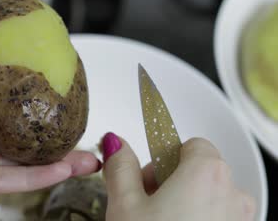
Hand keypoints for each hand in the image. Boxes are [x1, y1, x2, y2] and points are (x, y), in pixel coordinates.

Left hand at [0, 0, 98, 219]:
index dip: (17, 63)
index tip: (47, 57)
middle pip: (8, 114)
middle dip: (41, 112)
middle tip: (74, 106)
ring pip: (13, 150)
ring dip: (50, 151)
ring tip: (84, 148)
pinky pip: (0, 176)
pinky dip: (32, 175)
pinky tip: (62, 167)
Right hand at [101, 133, 255, 220]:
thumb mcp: (125, 203)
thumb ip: (121, 165)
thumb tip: (115, 141)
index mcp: (206, 173)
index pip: (190, 145)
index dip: (163, 159)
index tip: (146, 181)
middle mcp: (232, 194)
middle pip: (200, 171)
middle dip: (170, 184)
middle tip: (146, 207)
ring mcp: (239, 220)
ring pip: (209, 198)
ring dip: (184, 205)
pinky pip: (217, 218)